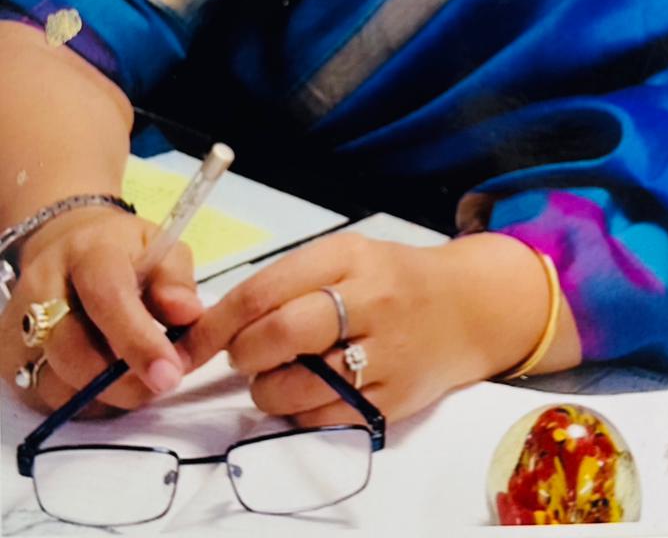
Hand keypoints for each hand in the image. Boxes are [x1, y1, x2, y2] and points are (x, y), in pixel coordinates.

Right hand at [0, 208, 201, 413]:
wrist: (68, 247)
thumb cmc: (122, 252)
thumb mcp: (160, 247)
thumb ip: (175, 281)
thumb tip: (187, 314)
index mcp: (87, 252)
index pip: (108, 298)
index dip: (139, 341)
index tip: (169, 373)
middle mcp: (42, 286)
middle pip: (73, 351)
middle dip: (122, 381)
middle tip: (160, 383)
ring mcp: (17, 324)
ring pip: (57, 384)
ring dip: (104, 396)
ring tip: (135, 375)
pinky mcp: (8, 358)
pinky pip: (46, 399)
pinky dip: (82, 402)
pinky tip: (104, 381)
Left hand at [182, 230, 578, 424]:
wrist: (471, 308)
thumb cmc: (393, 279)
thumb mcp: (347, 258)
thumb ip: (290, 282)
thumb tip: (220, 321)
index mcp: (348, 257)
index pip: (265, 288)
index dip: (217, 321)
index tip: (189, 342)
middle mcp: (368, 299)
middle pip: (280, 333)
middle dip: (243, 354)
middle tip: (243, 357)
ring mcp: (385, 351)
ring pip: (297, 384)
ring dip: (266, 389)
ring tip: (275, 378)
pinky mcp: (394, 398)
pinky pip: (325, 417)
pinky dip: (300, 413)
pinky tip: (307, 395)